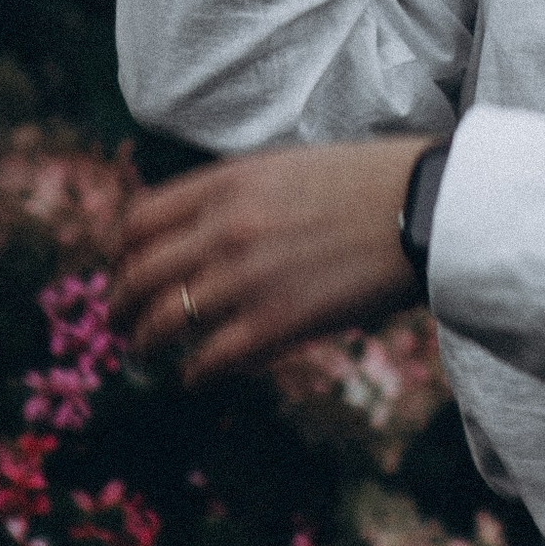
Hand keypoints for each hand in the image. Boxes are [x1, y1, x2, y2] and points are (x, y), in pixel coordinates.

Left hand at [112, 139, 437, 382]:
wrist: (425, 207)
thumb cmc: (366, 185)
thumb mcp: (285, 168)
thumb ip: (234, 196)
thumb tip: (196, 234)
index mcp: (225, 183)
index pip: (138, 222)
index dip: (120, 254)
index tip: (123, 271)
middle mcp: (224, 227)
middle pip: (137, 275)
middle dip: (118, 306)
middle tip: (119, 323)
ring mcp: (247, 276)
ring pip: (162, 321)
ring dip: (145, 344)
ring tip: (145, 354)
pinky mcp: (277, 321)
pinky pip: (210, 359)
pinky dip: (193, 373)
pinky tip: (194, 377)